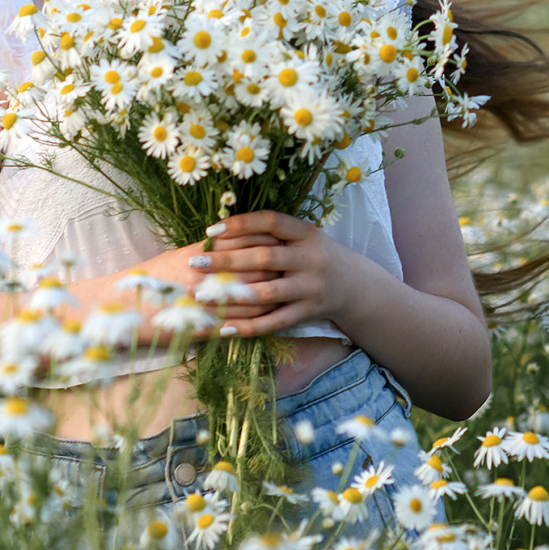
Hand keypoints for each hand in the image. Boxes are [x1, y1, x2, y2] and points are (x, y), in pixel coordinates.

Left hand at [189, 211, 362, 336]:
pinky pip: (274, 322)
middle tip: (195, 262)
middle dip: (227, 261)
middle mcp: (311, 259)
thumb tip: (220, 231)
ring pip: (267, 293)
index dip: (240, 224)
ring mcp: (310, 288)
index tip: (211, 230)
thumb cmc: (312, 255)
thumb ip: (270, 234)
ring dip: (232, 295)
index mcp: (306, 233)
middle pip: (264, 258)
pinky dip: (248, 326)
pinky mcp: (307, 313)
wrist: (353, 285)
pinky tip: (223, 327)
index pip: (271, 222)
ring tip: (202, 296)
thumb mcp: (301, 237)